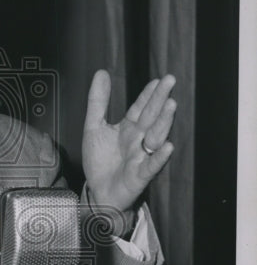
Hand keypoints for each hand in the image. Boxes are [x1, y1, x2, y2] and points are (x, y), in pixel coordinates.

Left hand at [82, 70, 175, 217]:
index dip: (148, 94)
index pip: (141, 108)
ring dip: (163, 122)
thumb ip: (98, 101)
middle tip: (170, 82)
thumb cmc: (100, 161)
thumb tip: (101, 73)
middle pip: (151, 117)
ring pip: (155, 137)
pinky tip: (167, 146)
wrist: (98, 191)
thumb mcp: (93, 127)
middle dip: (160, 100)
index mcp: (129, 128)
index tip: (158, 79)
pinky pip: (152, 165)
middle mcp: (138, 140)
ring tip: (170, 106)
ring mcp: (141, 157)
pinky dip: (159, 157)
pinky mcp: (140, 175)